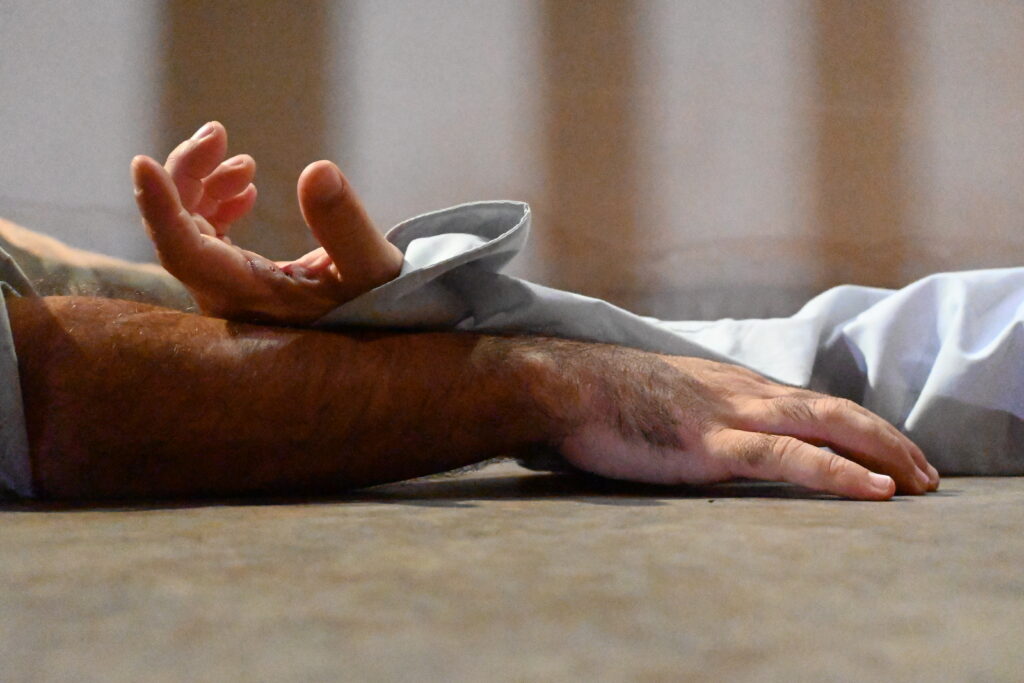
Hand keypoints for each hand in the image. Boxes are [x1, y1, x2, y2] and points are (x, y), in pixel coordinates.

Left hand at [131, 121, 402, 323]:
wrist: (379, 329)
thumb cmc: (376, 303)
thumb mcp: (371, 267)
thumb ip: (343, 223)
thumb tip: (316, 169)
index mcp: (247, 295)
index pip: (183, 252)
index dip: (159, 208)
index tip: (142, 162)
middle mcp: (224, 295)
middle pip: (177, 231)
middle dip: (187, 175)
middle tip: (218, 133)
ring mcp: (224, 288)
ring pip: (185, 229)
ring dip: (202, 184)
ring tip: (242, 161)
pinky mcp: (233, 278)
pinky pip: (202, 236)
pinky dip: (215, 202)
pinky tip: (244, 187)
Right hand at [527, 340, 938, 499]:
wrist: (561, 386)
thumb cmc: (600, 398)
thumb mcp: (661, 401)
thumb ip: (696, 416)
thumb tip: (708, 438)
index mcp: (730, 386)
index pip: (809, 403)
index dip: (855, 427)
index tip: (886, 452)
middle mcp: (743, 392)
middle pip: (835, 409)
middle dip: (888, 440)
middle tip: (926, 473)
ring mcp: (730, 415)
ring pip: (828, 426)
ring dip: (883, 453)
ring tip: (919, 483)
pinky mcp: (712, 443)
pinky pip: (790, 457)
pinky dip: (839, 471)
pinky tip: (875, 491)